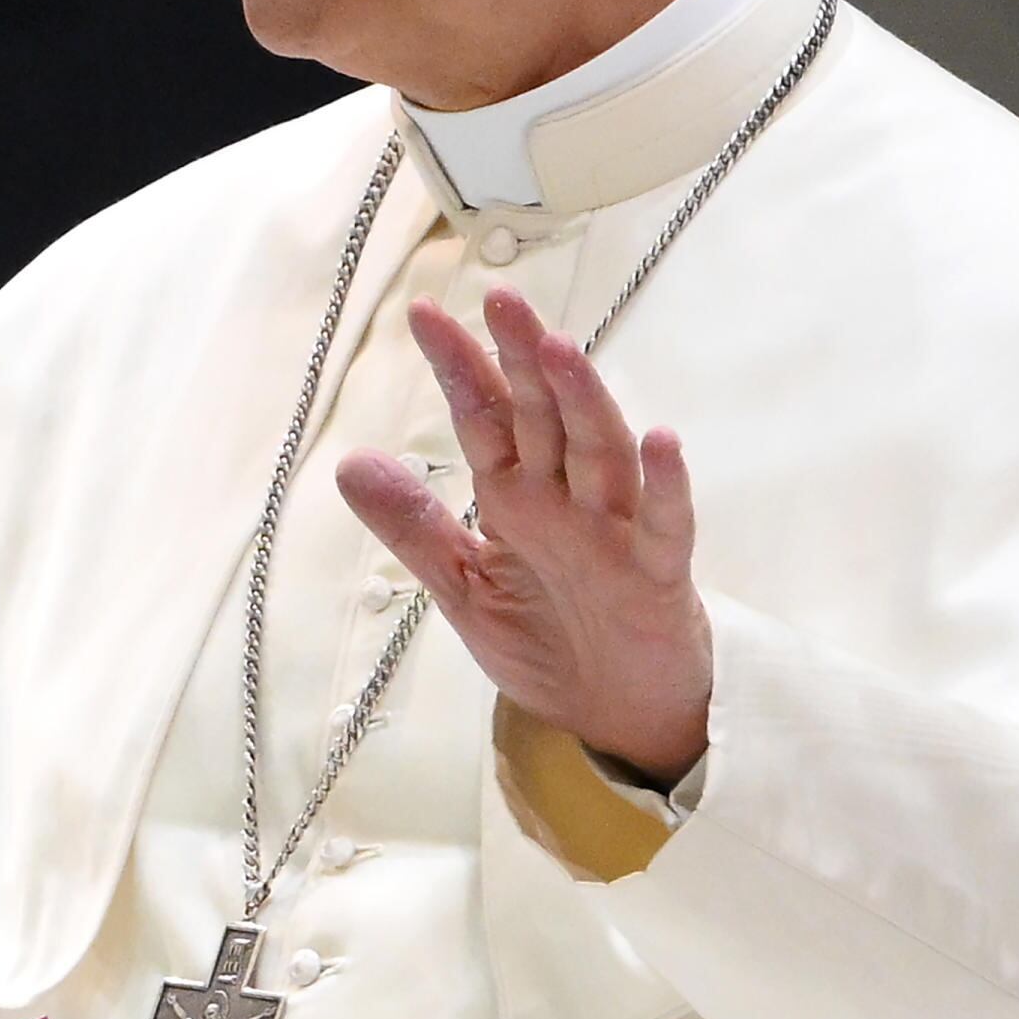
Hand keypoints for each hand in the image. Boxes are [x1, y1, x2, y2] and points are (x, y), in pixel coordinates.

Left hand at [335, 286, 711, 783]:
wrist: (611, 718)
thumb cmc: (544, 642)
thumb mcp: (462, 588)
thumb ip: (414, 528)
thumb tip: (351, 463)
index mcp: (515, 497)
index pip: (485, 418)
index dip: (459, 367)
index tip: (425, 313)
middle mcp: (566, 500)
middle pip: (544, 416)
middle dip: (521, 358)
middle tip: (500, 300)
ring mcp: (615, 531)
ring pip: (601, 452)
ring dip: (583, 400)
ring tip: (559, 350)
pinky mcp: (658, 575)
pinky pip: (666, 526)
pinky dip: (668, 487)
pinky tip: (662, 441)